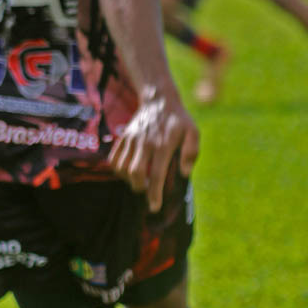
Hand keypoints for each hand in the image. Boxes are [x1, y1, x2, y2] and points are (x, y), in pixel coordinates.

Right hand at [109, 85, 198, 211]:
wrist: (159, 100)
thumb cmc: (179, 121)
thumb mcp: (193, 132)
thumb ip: (192, 152)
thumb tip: (184, 173)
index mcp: (163, 144)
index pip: (157, 174)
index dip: (155, 193)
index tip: (154, 207)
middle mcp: (145, 143)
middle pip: (135, 173)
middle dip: (140, 187)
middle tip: (147, 191)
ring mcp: (131, 140)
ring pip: (122, 168)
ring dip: (129, 180)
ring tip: (139, 182)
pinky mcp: (123, 138)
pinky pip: (114, 159)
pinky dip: (118, 170)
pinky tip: (128, 172)